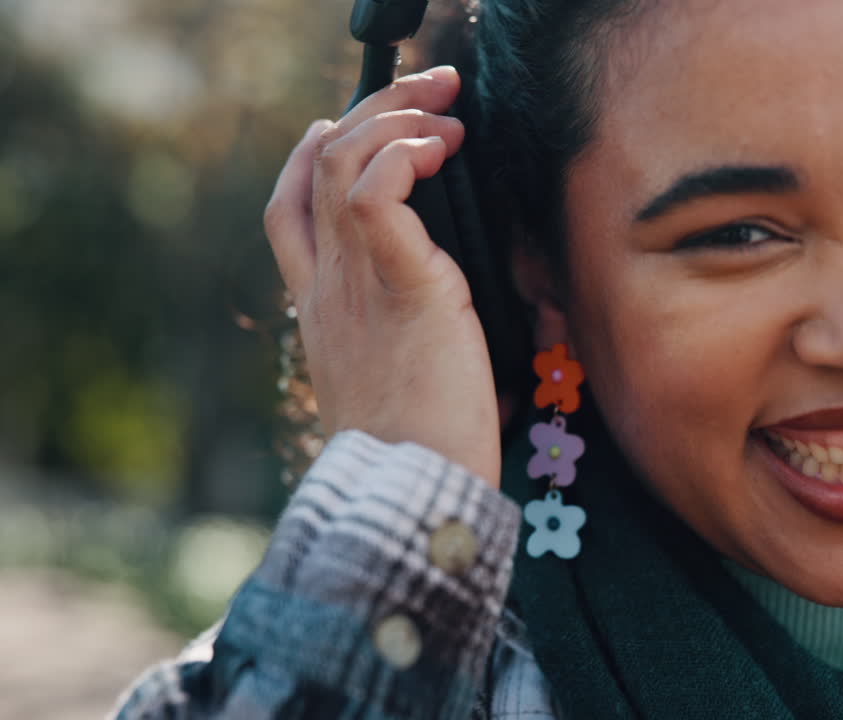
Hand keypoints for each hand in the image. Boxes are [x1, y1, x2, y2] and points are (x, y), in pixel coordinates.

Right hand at [264, 66, 500, 487]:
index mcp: (322, 311)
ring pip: (341, 160)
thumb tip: (454, 315)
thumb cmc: (423, 452)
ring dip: (396, 118)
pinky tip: (442, 150)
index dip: (309, 156)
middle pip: (316, 165)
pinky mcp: (403, 287)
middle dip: (373, 111)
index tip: (349, 127)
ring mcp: (355, 285)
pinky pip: (375, 191)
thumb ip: (408, 334)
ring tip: (446, 117)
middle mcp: (327, 289)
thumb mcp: (401, 382)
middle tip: (431, 94)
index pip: (288, 213)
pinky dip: (404, 153)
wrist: (417, 497)